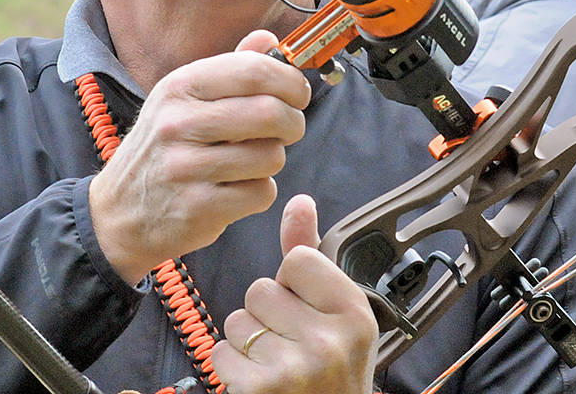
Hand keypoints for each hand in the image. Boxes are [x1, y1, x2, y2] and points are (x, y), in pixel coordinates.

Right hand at [88, 30, 310, 282]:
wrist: (120, 210)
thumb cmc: (164, 148)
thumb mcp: (183, 100)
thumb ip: (230, 69)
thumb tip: (269, 38)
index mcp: (179, 87)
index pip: (253, 70)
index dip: (290, 81)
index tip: (298, 94)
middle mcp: (178, 122)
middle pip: (270, 112)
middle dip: (293, 122)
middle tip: (288, 130)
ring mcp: (185, 167)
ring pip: (271, 155)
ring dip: (273, 160)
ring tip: (251, 162)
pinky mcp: (196, 207)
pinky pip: (260, 193)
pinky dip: (259, 192)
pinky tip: (238, 189)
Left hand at [211, 194, 378, 393]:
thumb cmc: (333, 370)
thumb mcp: (336, 314)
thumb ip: (311, 254)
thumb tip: (299, 201)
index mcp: (354, 313)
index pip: (296, 259)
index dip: (294, 284)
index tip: (309, 313)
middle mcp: (329, 341)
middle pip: (260, 289)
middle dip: (268, 315)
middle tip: (292, 346)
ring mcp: (295, 369)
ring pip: (238, 320)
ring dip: (248, 342)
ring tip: (278, 364)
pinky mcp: (261, 391)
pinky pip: (221, 351)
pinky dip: (233, 368)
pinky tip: (261, 383)